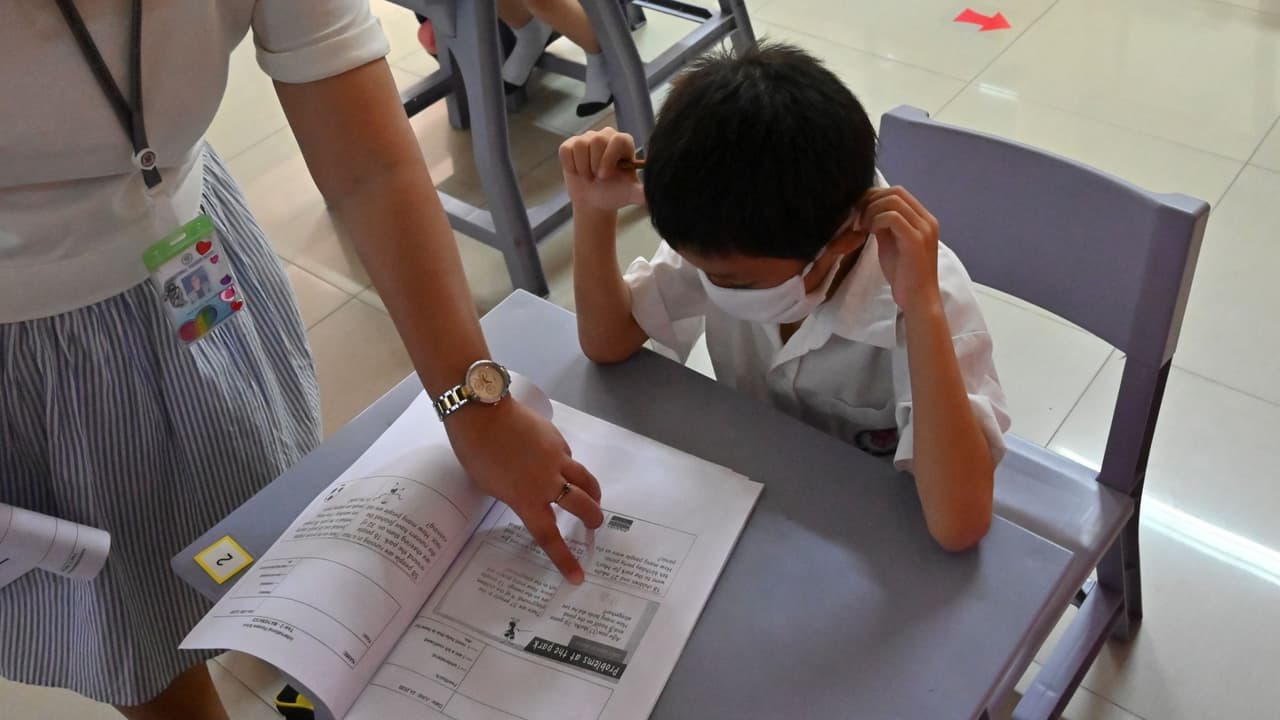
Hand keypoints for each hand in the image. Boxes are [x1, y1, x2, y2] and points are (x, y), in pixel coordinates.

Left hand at [445, 399, 603, 583]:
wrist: (482, 412)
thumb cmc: (475, 453)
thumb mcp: (490, 486)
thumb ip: (515, 495)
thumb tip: (531, 496)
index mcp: (526, 499)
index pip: (550, 536)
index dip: (564, 559)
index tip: (577, 576)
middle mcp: (547, 482)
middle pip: (581, 505)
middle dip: (592, 519)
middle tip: (594, 526)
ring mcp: (556, 458)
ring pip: (585, 480)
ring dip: (593, 493)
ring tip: (594, 499)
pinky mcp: (557, 439)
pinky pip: (569, 458)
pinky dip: (569, 467)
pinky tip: (561, 465)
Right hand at [559, 127, 644, 212]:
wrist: (594, 201)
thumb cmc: (614, 193)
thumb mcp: (631, 194)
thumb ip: (643, 193)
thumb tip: (654, 195)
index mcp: (623, 142)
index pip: (616, 139)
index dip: (608, 158)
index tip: (605, 176)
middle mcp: (606, 135)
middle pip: (596, 140)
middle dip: (594, 165)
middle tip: (597, 178)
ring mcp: (587, 138)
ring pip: (579, 146)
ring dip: (582, 168)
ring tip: (589, 176)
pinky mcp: (570, 144)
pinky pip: (566, 151)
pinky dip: (570, 166)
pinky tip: (578, 172)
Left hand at [859, 186, 941, 315]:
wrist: (917, 299)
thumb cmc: (903, 275)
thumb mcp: (891, 243)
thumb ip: (884, 225)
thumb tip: (868, 210)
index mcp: (923, 219)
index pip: (898, 192)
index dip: (875, 197)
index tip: (860, 213)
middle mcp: (927, 220)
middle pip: (896, 191)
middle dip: (871, 200)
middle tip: (858, 219)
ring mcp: (924, 229)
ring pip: (893, 201)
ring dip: (871, 210)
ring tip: (862, 227)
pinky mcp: (916, 240)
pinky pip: (892, 217)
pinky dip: (876, 220)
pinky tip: (870, 232)